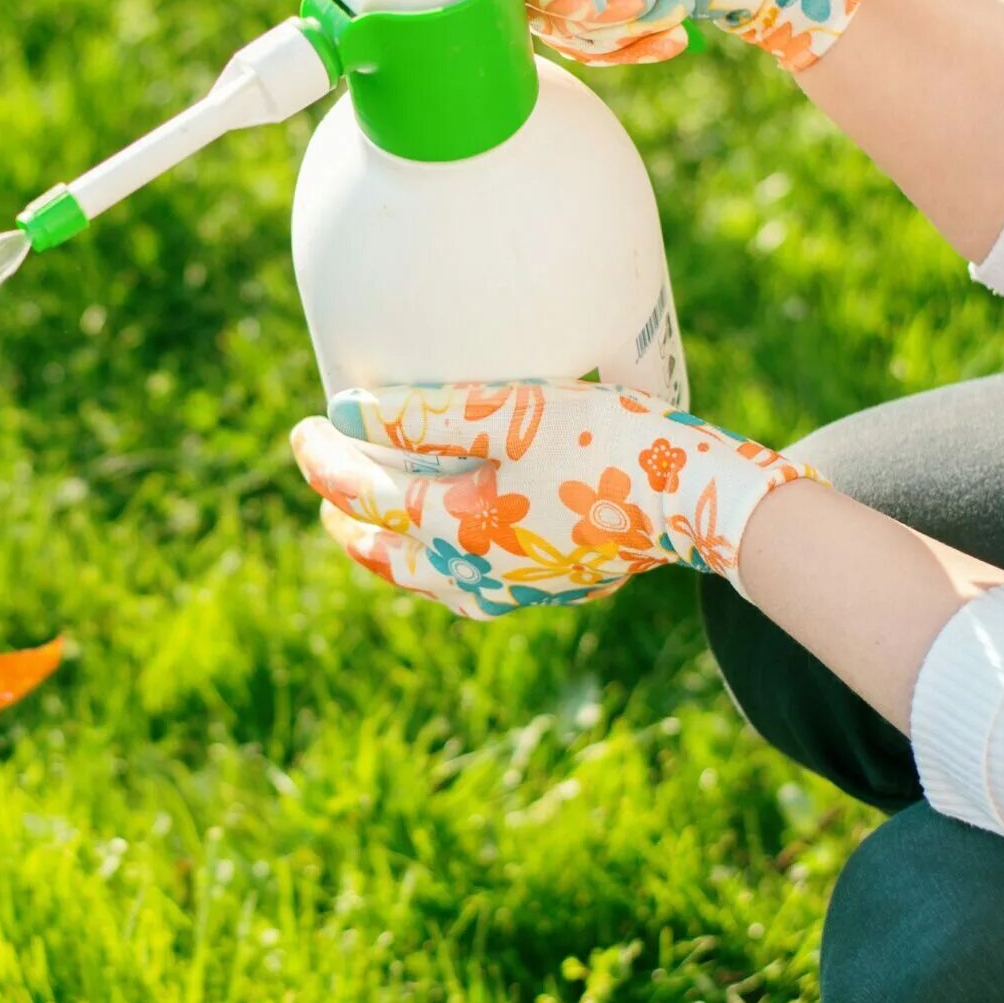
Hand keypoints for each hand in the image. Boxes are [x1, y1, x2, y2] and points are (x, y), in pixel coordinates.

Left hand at [289, 381, 818, 619]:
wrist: (699, 499)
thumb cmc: (606, 442)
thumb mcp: (511, 411)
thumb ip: (422, 412)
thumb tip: (344, 412)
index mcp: (455, 531)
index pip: (362, 497)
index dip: (324, 460)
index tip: (304, 425)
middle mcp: (475, 575)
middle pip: (383, 554)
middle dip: (345, 517)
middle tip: (326, 480)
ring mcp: (514, 591)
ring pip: (423, 579)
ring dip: (388, 546)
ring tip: (371, 517)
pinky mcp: (550, 588)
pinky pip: (467, 585)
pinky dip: (436, 560)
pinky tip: (449, 539)